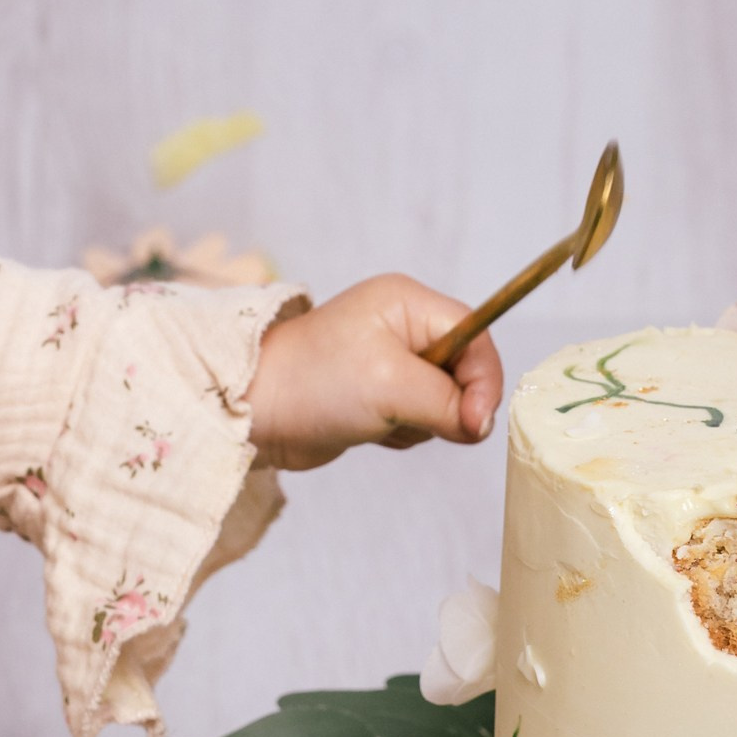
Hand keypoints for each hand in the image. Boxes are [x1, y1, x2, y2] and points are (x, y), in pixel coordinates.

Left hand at [247, 276, 501, 471]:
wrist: (253, 413)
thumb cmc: (311, 382)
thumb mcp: (391, 386)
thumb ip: (447, 402)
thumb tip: (482, 424)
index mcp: (406, 304)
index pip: (475, 334)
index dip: (483, 380)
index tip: (475, 422)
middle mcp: (401, 327)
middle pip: (463, 370)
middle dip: (445, 403)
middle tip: (409, 415)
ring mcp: (388, 363)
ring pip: (442, 401)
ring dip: (420, 422)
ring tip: (380, 419)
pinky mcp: (376, 396)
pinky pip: (416, 420)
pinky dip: (401, 432)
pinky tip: (370, 431)